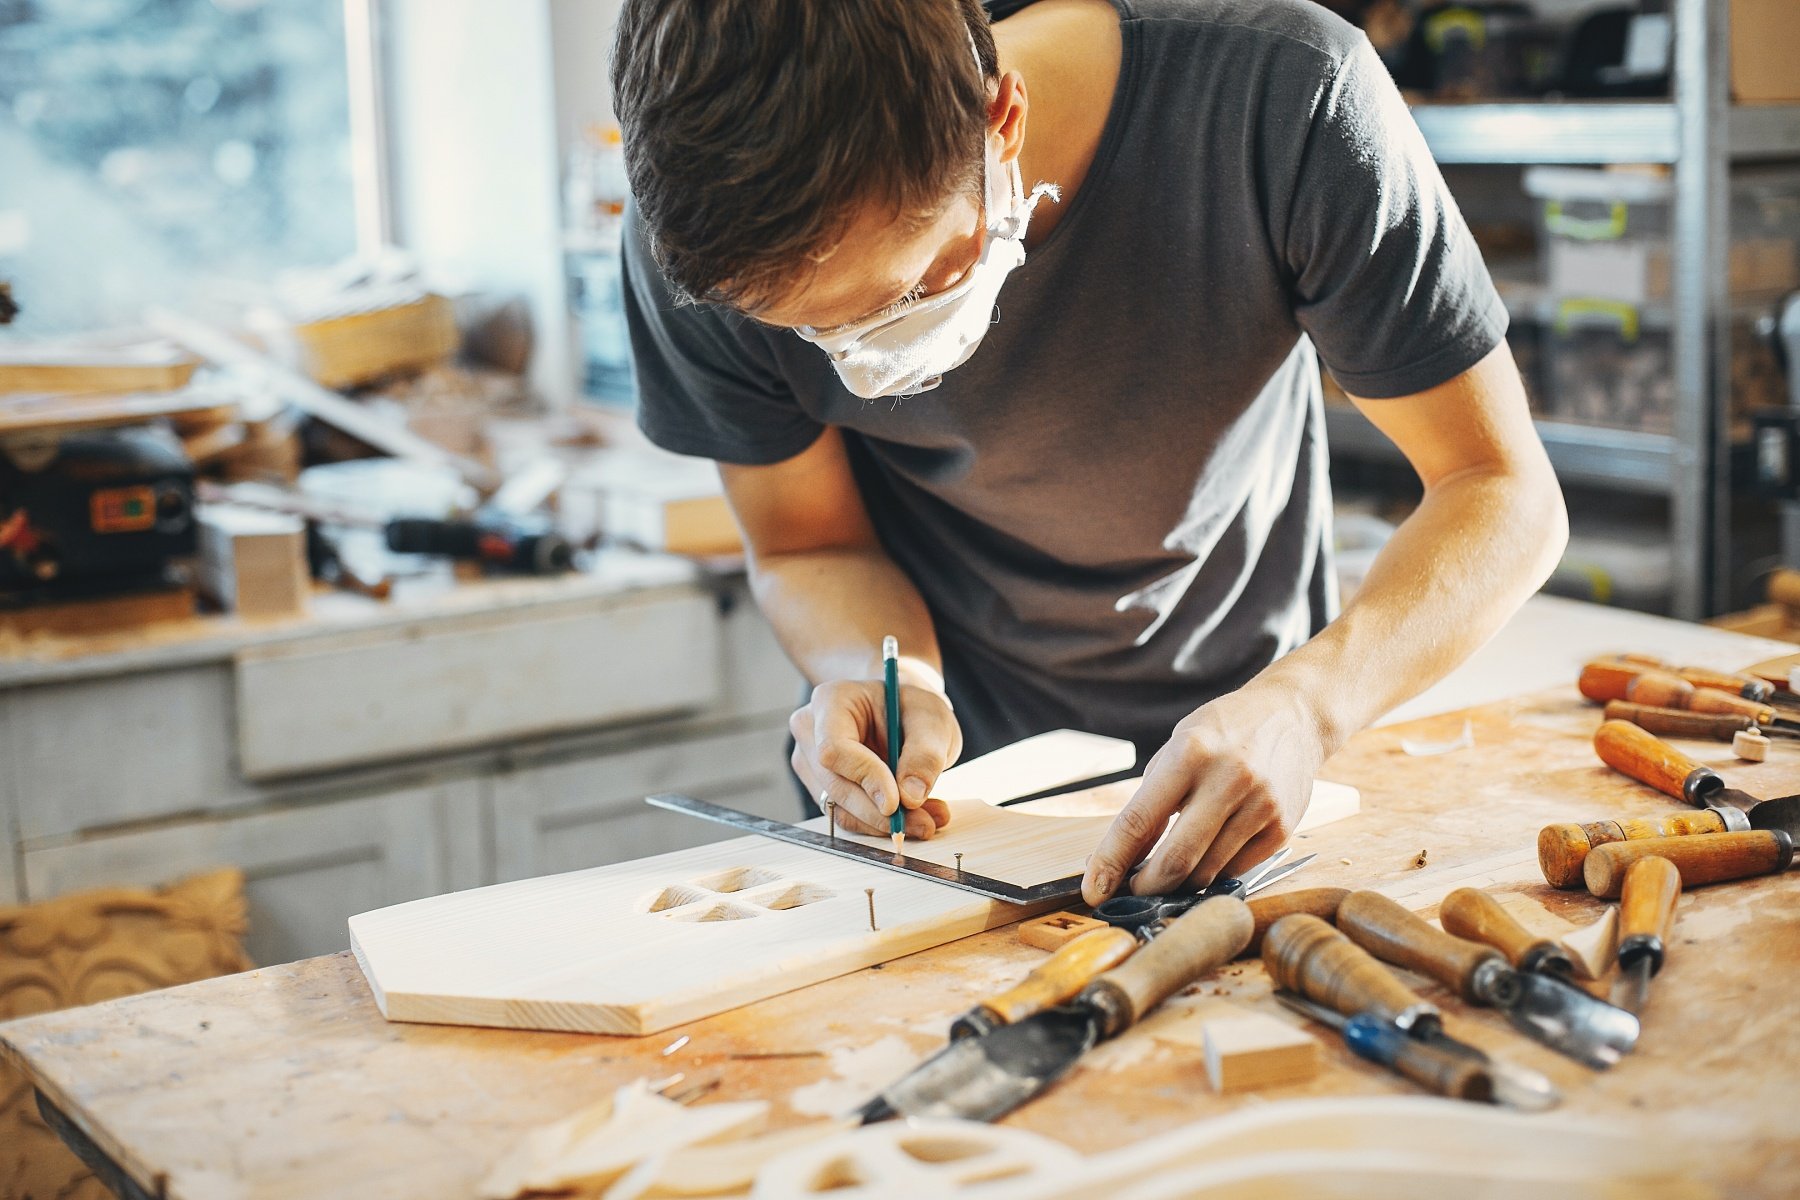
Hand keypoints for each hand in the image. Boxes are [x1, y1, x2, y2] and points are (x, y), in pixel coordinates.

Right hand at [789, 678, 961, 838]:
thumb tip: (910, 798)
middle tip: (923, 822)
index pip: (834, 747)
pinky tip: (914, 818)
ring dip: (884, 822)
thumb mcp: (932, 721)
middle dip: (879, 812)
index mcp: (831, 701)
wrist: (904, 715)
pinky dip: (881, 824)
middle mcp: (811, 731)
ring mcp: (811, 763)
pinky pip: (848, 817)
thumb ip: (925, 755)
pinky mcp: (822, 788)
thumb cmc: (913, 709)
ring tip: (927, 819)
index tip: (896, 802)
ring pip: (840, 809)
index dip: (864, 777)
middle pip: (835, 784)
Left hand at [1080, 682, 1325, 904]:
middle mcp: (1228, 779)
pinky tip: (1206, 857)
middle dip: (1146, 887)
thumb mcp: (1177, 748)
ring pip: (1206, 873)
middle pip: (1175, 860)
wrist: (1292, 716)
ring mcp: (1260, 806)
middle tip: (1132, 891)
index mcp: (1190, 753)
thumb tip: (1123, 860)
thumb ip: (1150, 802)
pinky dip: (1212, 873)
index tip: (1094, 890)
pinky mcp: (1282, 828)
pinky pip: (1235, 870)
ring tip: (1169, 873)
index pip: (1138, 821)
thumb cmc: (1222, 733)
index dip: (1111, 862)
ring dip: (1179, 884)